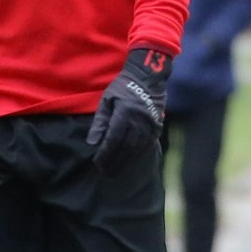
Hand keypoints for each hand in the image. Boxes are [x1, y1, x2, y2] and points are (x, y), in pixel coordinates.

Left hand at [87, 47, 170, 173]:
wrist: (148, 78)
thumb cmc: (122, 88)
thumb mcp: (106, 101)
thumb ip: (100, 122)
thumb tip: (92, 143)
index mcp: (125, 114)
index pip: (113, 140)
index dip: (105, 153)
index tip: (97, 163)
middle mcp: (139, 122)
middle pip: (125, 148)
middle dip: (114, 162)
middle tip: (105, 174)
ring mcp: (150, 125)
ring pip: (137, 149)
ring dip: (125, 162)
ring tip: (115, 172)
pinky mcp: (157, 127)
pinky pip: (147, 145)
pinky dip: (137, 155)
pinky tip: (130, 162)